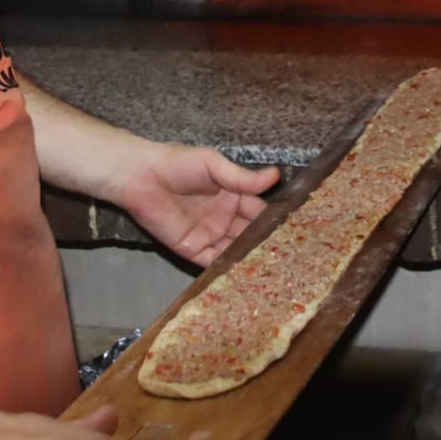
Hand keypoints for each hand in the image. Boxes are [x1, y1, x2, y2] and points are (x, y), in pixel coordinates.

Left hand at [111, 144, 279, 265]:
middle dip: (269, 244)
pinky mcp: (194, 250)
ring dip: (252, 258)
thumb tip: (277, 176)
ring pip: (237, 250)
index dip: (277, 220)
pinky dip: (229, 269)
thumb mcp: (214, 165)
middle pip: (251, 234)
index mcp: (234, 196)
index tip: (299, 230)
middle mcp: (226, 218)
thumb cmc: (179, 164)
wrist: (141, 177)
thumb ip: (243, 178)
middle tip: (294, 257)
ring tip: (276, 270)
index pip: (261, 211)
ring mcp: (211, 235)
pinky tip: (247, 275)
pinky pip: (215, 262)